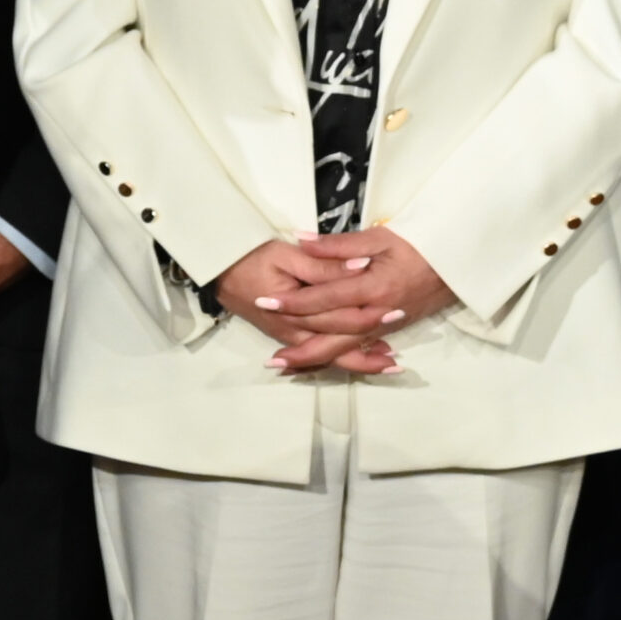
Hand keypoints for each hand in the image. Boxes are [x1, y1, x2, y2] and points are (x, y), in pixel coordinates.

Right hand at [212, 238, 396, 375]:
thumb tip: (357, 267)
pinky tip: (366, 359)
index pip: (340, 315)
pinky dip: (344, 359)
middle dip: (370, 350)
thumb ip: (322, 264)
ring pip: (331, 356)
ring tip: (390, 365)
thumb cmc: (253, 257)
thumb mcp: (286, 254)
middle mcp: (296, 329)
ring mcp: (293, 336)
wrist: (221, 270)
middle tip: (399, 354)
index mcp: (297, 308)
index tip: (397, 311)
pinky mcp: (292, 336)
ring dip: (361, 362)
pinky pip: (320, 354)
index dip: (370, 314)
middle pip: (339, 344)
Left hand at [274, 227, 456, 356]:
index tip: (266, 303)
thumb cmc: (422, 243)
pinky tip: (323, 362)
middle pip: (333, 337)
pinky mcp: (392, 328)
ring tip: (289, 366)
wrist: (460, 262)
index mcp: (374, 288)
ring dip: (317, 359)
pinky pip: (362, 348)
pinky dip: (341, 359)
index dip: (294, 302)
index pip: (326, 298)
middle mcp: (379, 313)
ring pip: (346, 348)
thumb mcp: (382, 237)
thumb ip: (340, 244)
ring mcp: (387, 324)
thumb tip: (303, 241)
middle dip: (301, 348)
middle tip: (272, 359)